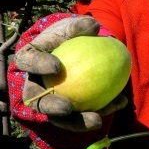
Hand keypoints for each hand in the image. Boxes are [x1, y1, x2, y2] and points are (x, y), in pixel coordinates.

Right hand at [14, 16, 126, 130]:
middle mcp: (34, 84)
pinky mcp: (67, 111)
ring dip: (77, 122)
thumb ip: (80, 27)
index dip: (39, 66)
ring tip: (97, 120)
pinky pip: (82, 115)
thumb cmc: (69, 36)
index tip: (57, 66)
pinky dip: (101, 111)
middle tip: (68, 107)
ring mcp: (48, 100)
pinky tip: (120, 103)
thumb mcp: (72, 28)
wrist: (76, 49)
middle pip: (36, 100)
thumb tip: (93, 26)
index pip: (28, 62)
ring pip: (58, 117)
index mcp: (28, 59)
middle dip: (51, 107)